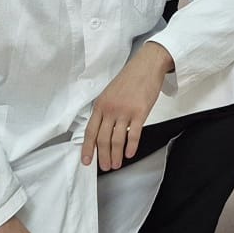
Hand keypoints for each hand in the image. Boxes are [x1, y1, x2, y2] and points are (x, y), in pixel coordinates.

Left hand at [82, 42, 171, 169]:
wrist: (146, 66)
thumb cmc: (129, 79)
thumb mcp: (109, 93)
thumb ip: (104, 110)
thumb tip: (101, 130)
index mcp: (100, 105)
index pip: (90, 131)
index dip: (88, 148)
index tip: (87, 161)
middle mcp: (110, 109)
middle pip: (103, 139)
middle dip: (103, 156)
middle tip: (106, 166)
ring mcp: (125, 111)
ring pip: (117, 139)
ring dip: (116, 155)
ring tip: (117, 163)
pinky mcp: (140, 112)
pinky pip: (134, 134)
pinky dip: (131, 147)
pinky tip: (130, 154)